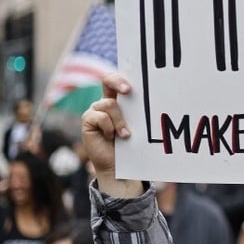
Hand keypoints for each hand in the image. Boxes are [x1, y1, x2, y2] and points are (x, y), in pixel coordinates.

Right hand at [81, 73, 142, 197]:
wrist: (118, 165)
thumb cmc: (130, 144)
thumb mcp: (137, 126)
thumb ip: (138, 113)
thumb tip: (155, 101)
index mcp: (118, 100)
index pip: (118, 80)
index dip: (122, 78)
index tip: (132, 85)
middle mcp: (105, 102)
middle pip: (107, 80)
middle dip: (117, 82)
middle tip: (127, 90)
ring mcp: (95, 111)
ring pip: (108, 104)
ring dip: (119, 120)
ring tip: (125, 134)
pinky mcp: (88, 120)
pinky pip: (99, 116)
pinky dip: (109, 127)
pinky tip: (112, 137)